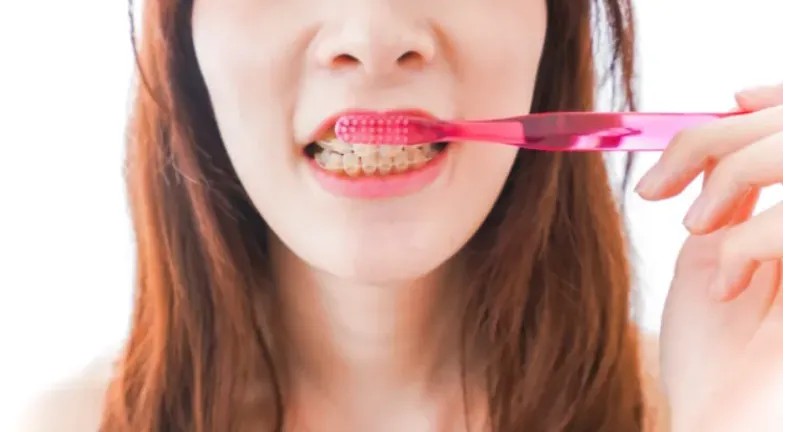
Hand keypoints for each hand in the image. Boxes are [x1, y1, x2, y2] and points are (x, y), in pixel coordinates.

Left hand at [636, 83, 783, 431]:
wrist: (718, 427)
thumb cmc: (713, 356)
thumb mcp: (715, 257)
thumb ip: (733, 194)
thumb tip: (734, 118)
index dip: (777, 102)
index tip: (729, 103)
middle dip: (725, 138)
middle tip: (663, 188)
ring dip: (736, 175)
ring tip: (698, 230)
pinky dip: (753, 237)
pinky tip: (729, 282)